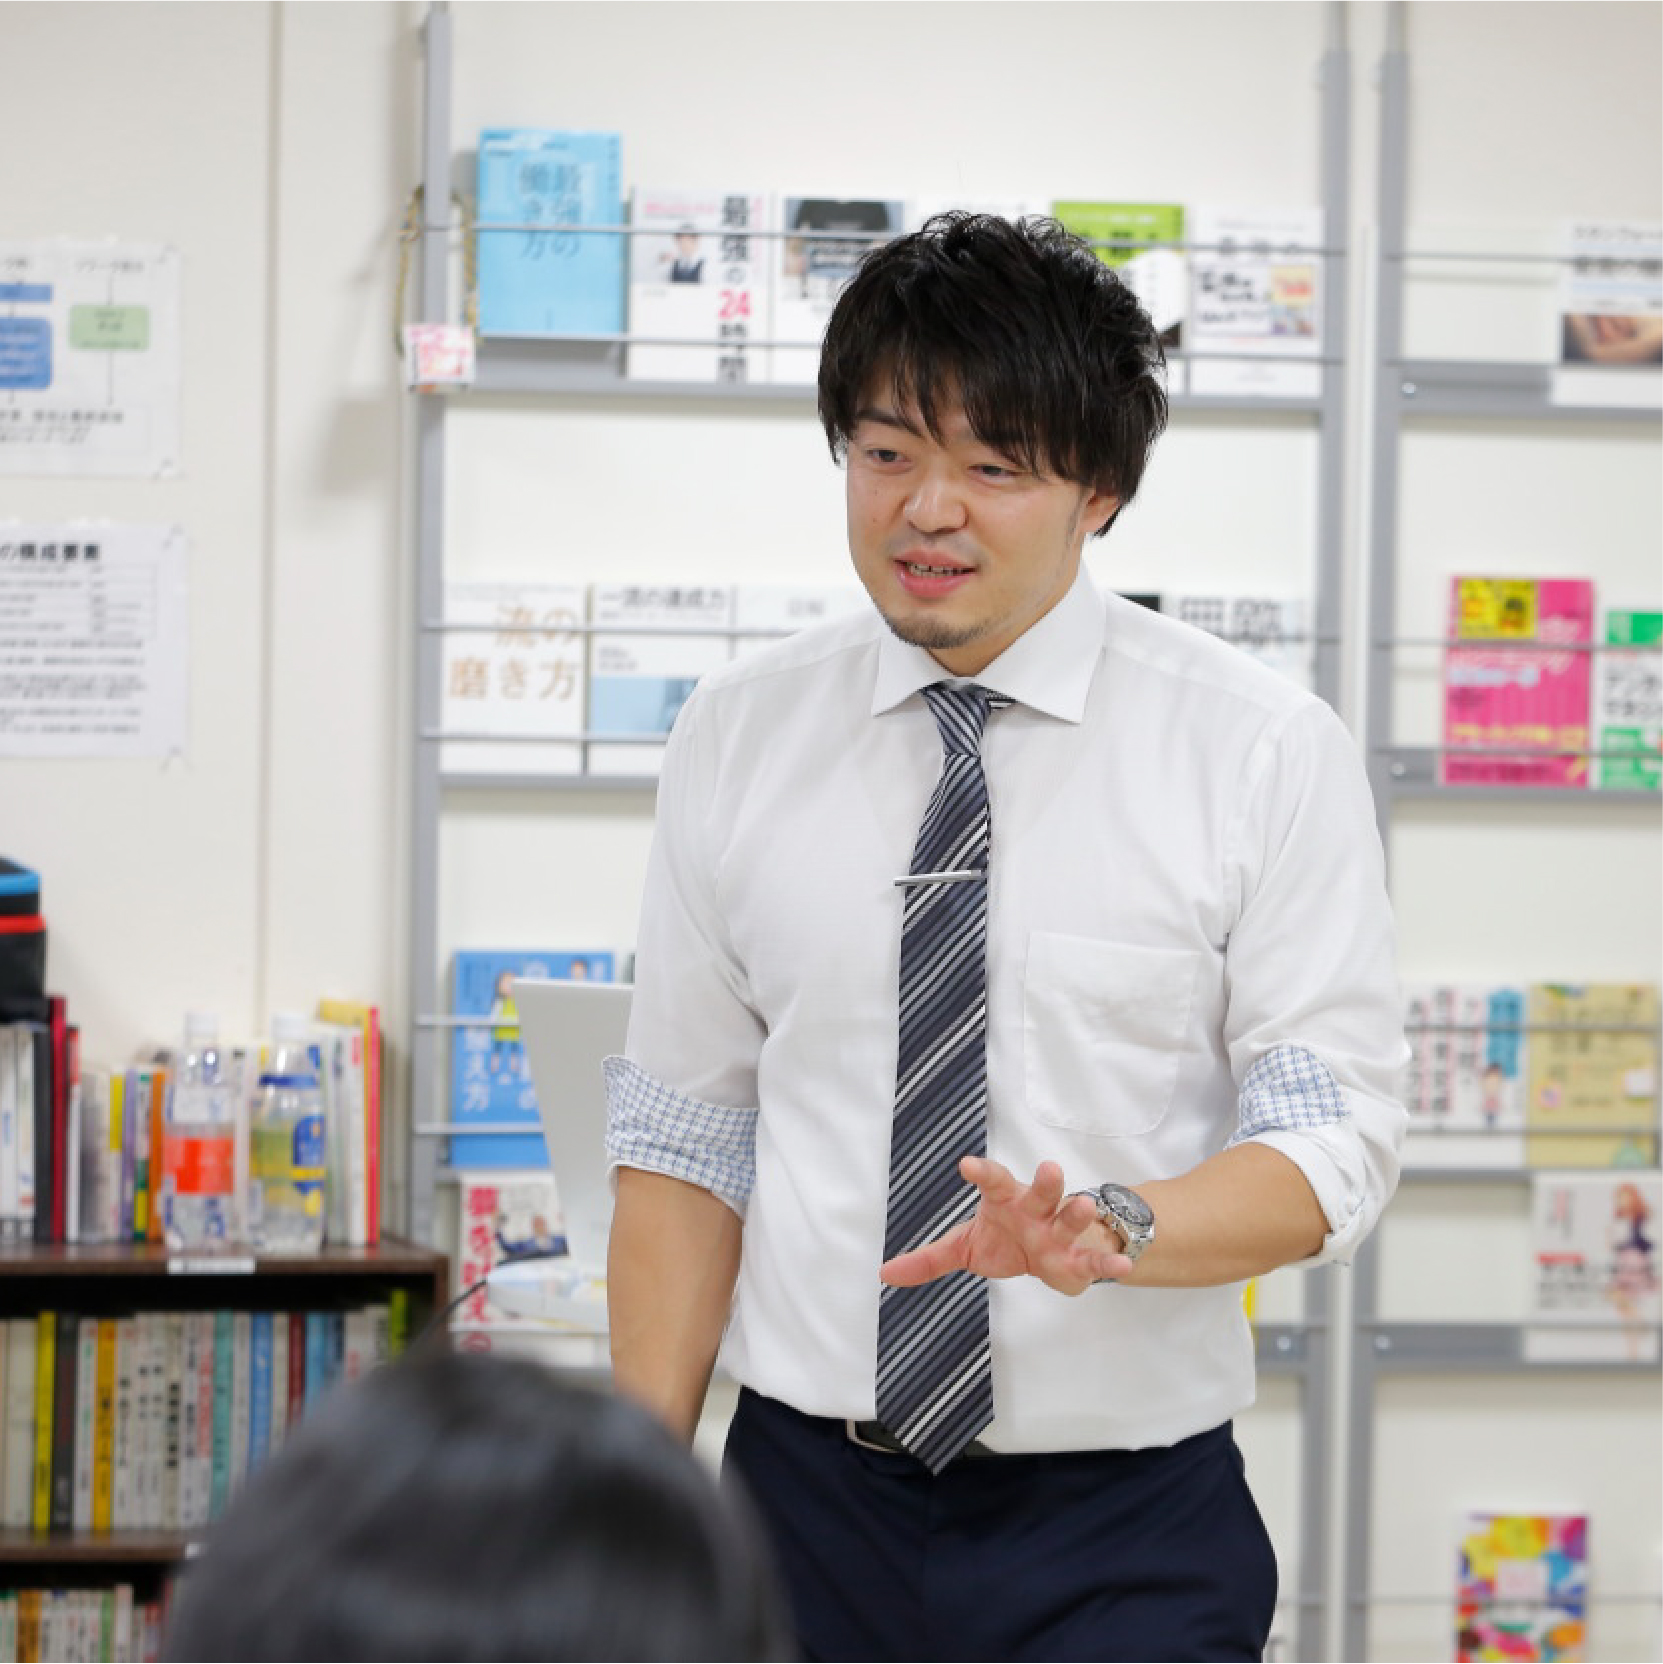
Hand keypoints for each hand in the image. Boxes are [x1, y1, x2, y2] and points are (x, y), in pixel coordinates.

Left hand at [878, 1157, 1134, 1296]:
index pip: (992, 1180)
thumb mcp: (966, 1247)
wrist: (1051, 1256)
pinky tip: (1123, 1267)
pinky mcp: (1078, 1261)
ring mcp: (1060, 1232)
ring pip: (1071, 1217)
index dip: (982, 1172)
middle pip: (1040, 1191)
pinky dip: (1108, 1264)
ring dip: (1078, 1212)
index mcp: (1005, 1200)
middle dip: (1044, 1181)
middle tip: (1048, 1169)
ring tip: (1084, 1205)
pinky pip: (1094, 1262)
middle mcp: (1035, 1210)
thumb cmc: (1007, 1240)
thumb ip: (929, 1259)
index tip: (966, 1166)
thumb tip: (884, 1272)